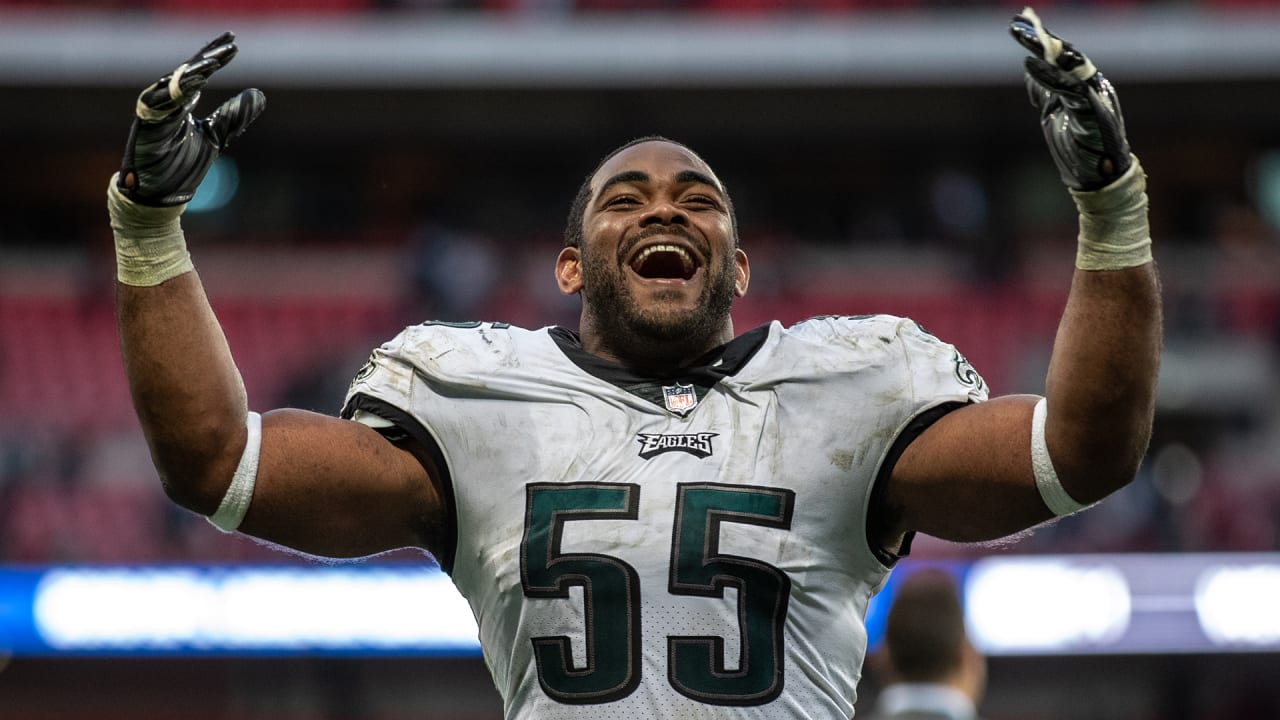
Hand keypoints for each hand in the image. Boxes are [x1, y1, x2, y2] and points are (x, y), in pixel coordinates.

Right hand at [117, 32, 265, 206]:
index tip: (234, 44)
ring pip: (172, 84)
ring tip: (214, 62)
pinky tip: (193, 84)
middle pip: (187, 71)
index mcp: (182, 103)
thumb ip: (233, 117)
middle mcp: (167, 103)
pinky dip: (173, 93)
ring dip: (192, 72)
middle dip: (207, 57)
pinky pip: (156, 104)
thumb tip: (259, 95)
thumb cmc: (181, 166)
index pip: (200, 72)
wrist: (160, 195)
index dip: (216, 57)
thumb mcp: (215, 137)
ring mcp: (154, 113)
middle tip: (228, 45)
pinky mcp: (145, 126)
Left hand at [1010, 8, 1129, 190]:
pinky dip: (1050, 76)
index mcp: (1083, 85)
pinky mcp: (1095, 113)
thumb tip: (1032, 73)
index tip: (1019, 23)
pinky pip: (1071, 89)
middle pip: (1065, 54)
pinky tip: (1031, 65)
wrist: (1098, 179)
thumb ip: (1048, 92)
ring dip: (1046, 49)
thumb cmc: (1080, 149)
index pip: (1060, 56)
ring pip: (1071, 66)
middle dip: (1041, 37)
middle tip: (1018, 23)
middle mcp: (1092, 85)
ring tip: (1023, 36)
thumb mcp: (1055, 113)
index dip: (1040, 38)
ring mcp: (1095, 97)